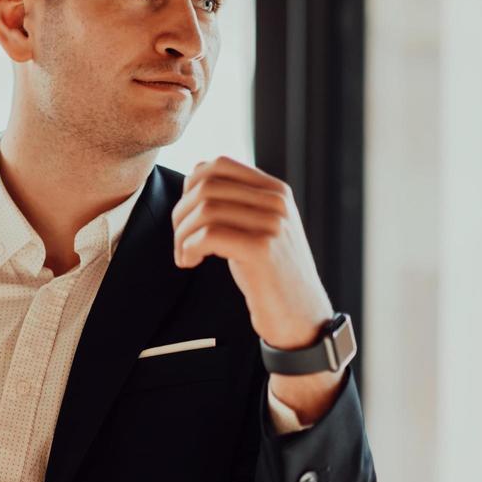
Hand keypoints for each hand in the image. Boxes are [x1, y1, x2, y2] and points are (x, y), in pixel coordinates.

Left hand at [171, 156, 332, 350]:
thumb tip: (196, 176)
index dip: (190, 188)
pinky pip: (208, 235)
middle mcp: (276, 202)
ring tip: (185, 255)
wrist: (301, 316)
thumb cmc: (270, 273)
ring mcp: (272, 224)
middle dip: (180, 214)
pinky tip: (190, 262)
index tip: (188, 217)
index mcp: (275, 190)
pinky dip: (188, 248)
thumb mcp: (259, 227)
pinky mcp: (261, 250)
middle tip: (181, 241)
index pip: (218, 164)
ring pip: (204, 210)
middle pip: (205, 187)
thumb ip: (238, 201)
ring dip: (181, 235)